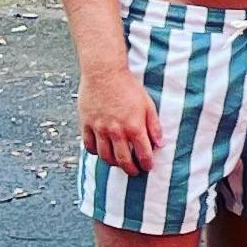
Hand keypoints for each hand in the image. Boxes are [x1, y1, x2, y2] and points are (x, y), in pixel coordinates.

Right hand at [78, 54, 162, 175]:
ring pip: (105, 156)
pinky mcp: (86, 124)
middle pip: (123, 160)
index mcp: (134, 127)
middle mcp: (116, 131)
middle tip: (135, 172)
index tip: (148, 167)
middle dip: (130, 169)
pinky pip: (89, 146)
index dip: (147, 164)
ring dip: (113, 164)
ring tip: (119, 164)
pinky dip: (95, 152)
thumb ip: (154, 126)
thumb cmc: (129, 88)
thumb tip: (160, 144)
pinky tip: (102, 152)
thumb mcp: (148, 105)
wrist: (104, 73)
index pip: (143, 154)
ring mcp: (99, 129)